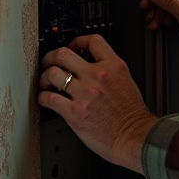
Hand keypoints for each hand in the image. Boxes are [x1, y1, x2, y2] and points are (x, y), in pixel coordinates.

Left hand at [37, 34, 156, 172]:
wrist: (135, 137)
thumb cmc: (132, 116)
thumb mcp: (127, 82)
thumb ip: (110, 71)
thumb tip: (91, 67)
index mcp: (114, 67)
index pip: (92, 40)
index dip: (76, 41)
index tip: (71, 47)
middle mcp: (99, 76)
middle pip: (63, 53)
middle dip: (50, 58)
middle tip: (48, 64)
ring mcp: (86, 93)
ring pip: (52, 73)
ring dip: (44, 78)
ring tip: (46, 84)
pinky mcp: (75, 112)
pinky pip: (49, 98)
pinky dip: (43, 98)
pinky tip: (46, 100)